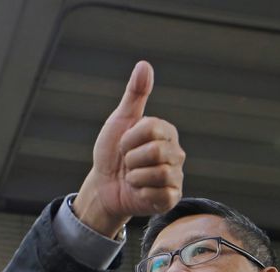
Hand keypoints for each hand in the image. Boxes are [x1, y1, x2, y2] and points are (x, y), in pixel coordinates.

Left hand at [72, 60, 184, 236]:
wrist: (104, 186)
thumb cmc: (112, 152)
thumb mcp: (120, 121)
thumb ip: (135, 94)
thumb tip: (144, 65)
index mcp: (166, 132)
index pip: (151, 129)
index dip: (129, 139)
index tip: (124, 145)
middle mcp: (176, 153)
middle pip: (156, 152)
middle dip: (131, 159)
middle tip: (127, 163)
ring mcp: (175, 176)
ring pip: (158, 173)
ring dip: (135, 177)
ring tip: (132, 177)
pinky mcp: (171, 198)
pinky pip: (160, 193)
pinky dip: (141, 192)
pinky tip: (138, 191)